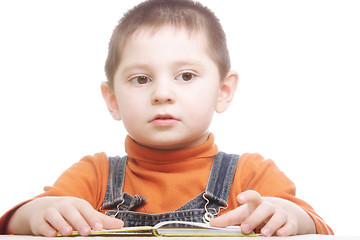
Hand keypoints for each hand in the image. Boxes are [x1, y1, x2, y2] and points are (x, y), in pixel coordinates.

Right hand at [8, 196, 123, 236]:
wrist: (42, 209)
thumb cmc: (69, 212)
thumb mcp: (84, 214)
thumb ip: (101, 220)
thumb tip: (121, 225)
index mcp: (77, 204)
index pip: (85, 209)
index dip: (92, 217)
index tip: (99, 227)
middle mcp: (64, 206)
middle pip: (71, 212)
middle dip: (78, 221)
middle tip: (86, 232)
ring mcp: (50, 212)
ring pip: (55, 216)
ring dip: (61, 224)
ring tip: (67, 232)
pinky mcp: (38, 221)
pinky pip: (41, 224)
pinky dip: (45, 229)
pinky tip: (50, 234)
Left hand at [210, 190, 315, 235]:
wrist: (285, 213)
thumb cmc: (259, 213)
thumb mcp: (245, 213)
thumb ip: (229, 219)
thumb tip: (211, 224)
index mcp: (257, 203)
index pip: (253, 196)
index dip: (246, 196)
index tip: (239, 198)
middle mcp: (269, 207)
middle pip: (264, 208)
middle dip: (255, 218)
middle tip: (245, 228)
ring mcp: (281, 214)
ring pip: (278, 217)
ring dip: (271, 225)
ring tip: (263, 234)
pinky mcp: (291, 224)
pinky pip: (289, 226)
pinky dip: (285, 230)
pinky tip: (280, 234)